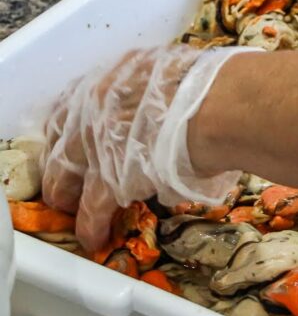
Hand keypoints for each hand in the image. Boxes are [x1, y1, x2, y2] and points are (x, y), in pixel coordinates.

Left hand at [41, 45, 244, 251]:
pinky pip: (92, 207)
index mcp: (111, 78)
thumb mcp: (171, 78)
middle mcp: (92, 107)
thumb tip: (167, 119)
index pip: (71, 105)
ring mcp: (95, 143)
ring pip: (65, 177)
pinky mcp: (108, 178)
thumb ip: (154, 95)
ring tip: (72, 212)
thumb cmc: (212, 87)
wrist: (219, 107)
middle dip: (60, 164)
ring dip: (68, 198)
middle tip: (64, 180)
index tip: (69, 141)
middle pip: (60, 142)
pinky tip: (95, 238)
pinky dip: (91, 225)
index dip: (68, 129)